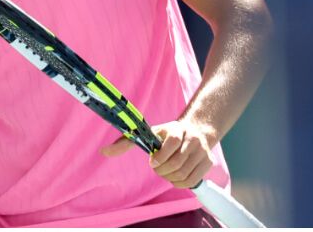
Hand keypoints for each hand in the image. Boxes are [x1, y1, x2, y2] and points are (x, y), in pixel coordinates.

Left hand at [99, 118, 216, 188]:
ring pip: (184, 174)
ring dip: (171, 178)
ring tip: (166, 171)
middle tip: (157, 168)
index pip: (171, 143)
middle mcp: (193, 139)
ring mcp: (203, 151)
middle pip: (176, 163)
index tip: (152, 162)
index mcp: (177, 129)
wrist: (196, 131)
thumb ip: (127, 142)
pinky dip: (180, 183)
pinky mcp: (208, 162)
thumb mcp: (149, 133)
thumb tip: (103, 151)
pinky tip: (175, 177)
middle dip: (163, 171)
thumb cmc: (166, 135)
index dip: (159, 157)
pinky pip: (192, 181)